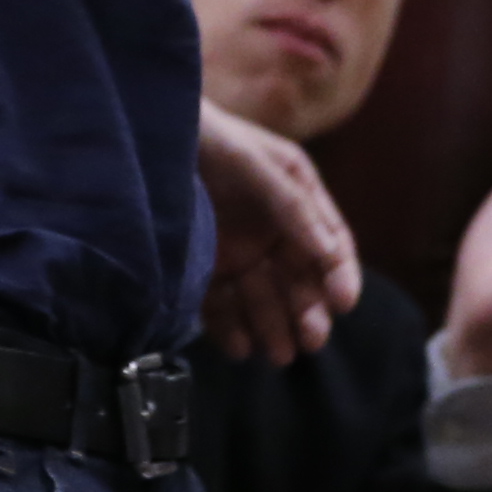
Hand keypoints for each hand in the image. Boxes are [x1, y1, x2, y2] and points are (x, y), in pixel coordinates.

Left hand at [196, 99, 359, 365]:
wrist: (148, 137)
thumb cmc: (211, 138)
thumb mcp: (256, 164)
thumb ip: (292, 205)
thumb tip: (329, 253)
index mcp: (298, 200)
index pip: (330, 245)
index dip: (340, 275)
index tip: (343, 303)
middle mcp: (273, 232)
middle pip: (300, 281)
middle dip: (308, 312)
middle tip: (310, 339)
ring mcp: (239, 253)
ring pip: (265, 300)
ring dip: (274, 327)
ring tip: (277, 353)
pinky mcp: (204, 271)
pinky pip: (223, 306)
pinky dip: (231, 329)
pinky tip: (239, 346)